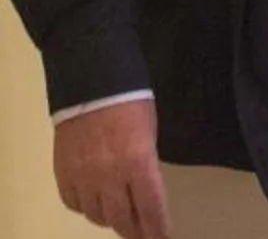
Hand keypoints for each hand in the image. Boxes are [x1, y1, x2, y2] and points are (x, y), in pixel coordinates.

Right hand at [53, 100, 171, 238]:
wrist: (91, 86)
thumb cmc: (131, 105)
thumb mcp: (150, 135)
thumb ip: (146, 166)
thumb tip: (144, 192)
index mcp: (139, 163)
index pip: (151, 208)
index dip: (158, 228)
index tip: (162, 238)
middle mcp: (110, 176)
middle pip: (122, 218)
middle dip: (135, 230)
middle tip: (142, 233)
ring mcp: (83, 177)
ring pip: (96, 215)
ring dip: (110, 219)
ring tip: (119, 216)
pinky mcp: (62, 174)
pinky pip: (74, 204)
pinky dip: (85, 207)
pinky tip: (93, 203)